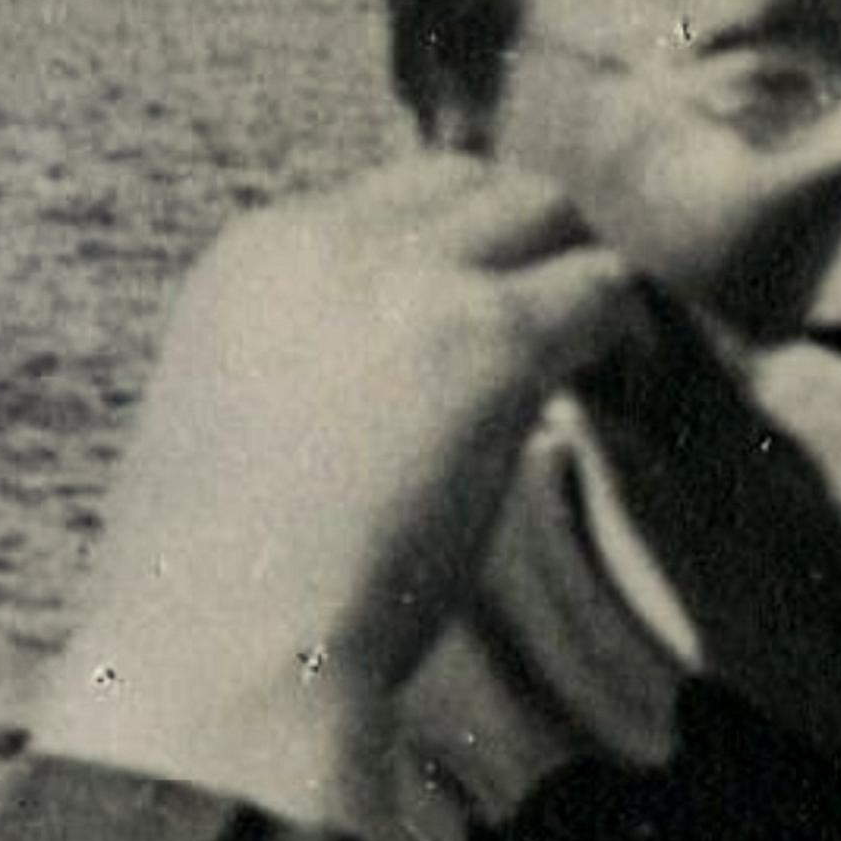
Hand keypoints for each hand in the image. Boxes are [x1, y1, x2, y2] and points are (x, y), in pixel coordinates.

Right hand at [32, 156, 642, 840]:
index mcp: (251, 261)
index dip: (452, 258)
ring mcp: (408, 282)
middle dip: (521, 248)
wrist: (219, 656)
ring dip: (572, 281)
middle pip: (470, 184)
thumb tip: (414, 384)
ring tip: (594, 369)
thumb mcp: (239, 430)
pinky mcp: (486, 339)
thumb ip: (311, 368)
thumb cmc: (216, 593)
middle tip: (556, 340)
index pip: (386, 202)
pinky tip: (620, 398)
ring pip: (544, 213)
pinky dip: (624, 337)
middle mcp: (323, 243)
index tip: (481, 330)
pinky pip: (599, 290)